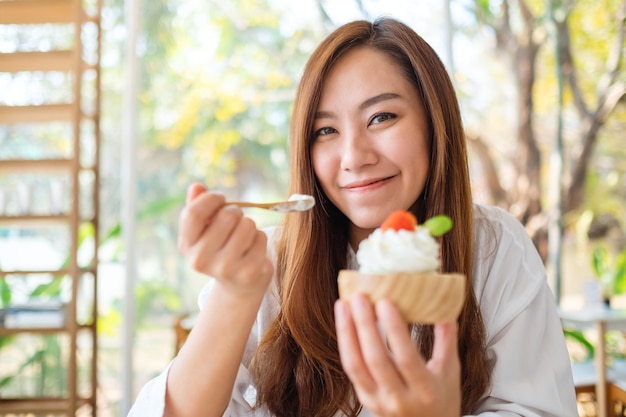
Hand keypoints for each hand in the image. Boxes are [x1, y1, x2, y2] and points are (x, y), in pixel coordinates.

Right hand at [177, 183, 273, 295]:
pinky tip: (253, 249)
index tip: (220, 198)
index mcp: (187, 246)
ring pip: (247, 224)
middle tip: (235, 220)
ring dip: (248, 224)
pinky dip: (260, 238)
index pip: (194, 213)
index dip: (211, 198)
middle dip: (235, 211)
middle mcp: (201, 260)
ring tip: (243, 236)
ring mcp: (225, 268)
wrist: (237, 286)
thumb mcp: (203, 230)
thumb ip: (196, 207)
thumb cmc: (219, 248)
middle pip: (226, 216)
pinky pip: (261, 237)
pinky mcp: (249, 272)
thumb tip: (196, 187)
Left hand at [335, 294, 460, 416]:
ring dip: (347, 332)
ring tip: (343, 305)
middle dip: (364, 325)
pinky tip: (344, 323)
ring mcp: (378, 402)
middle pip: (376, 359)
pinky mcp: (364, 400)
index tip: (385, 302)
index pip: (406, 357)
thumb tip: (445, 309)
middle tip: (359, 297)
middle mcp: (399, 399)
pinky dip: (346, 344)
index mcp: (425, 391)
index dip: (394, 329)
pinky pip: (351, 369)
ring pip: (355, 364)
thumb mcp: (451, 373)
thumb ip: (447, 341)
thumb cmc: (440, 401)